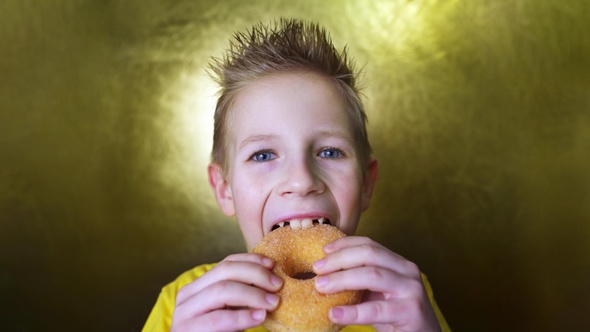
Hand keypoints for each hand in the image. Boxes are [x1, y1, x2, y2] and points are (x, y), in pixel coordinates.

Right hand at [171, 253, 282, 331]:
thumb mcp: (231, 309)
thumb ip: (242, 293)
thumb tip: (272, 276)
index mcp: (197, 286)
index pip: (226, 263)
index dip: (251, 260)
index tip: (273, 264)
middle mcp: (187, 295)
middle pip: (224, 272)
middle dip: (255, 275)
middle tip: (277, 285)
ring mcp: (184, 312)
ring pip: (221, 291)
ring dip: (252, 295)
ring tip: (272, 302)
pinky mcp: (187, 330)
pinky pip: (218, 319)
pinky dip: (242, 316)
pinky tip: (260, 316)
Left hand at [313, 236, 440, 331]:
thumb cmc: (395, 316)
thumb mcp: (378, 293)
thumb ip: (359, 281)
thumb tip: (323, 272)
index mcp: (398, 263)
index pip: (369, 244)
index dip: (344, 244)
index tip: (323, 250)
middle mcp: (407, 271)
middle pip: (369, 254)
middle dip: (339, 259)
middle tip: (316, 269)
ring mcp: (411, 290)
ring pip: (372, 275)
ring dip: (341, 279)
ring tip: (320, 286)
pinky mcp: (411, 312)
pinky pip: (376, 310)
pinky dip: (352, 312)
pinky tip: (334, 314)